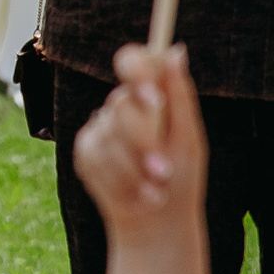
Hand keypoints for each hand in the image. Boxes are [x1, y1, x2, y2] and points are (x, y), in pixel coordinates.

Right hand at [71, 43, 207, 240]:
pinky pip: (94, 159)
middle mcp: (119, 108)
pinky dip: (120, 183)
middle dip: (143, 143)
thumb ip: (180, 95)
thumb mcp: (189, 139)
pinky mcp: (84, 153)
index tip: (154, 98)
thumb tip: (176, 50)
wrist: (160, 223)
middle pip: (119, 107)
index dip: (136, 72)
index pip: (131, 61)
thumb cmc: (181, 179)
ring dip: (135, 170)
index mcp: (147, 97)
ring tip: (155, 192)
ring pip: (107, 138)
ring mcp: (98, 130)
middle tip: (163, 171)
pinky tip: (137, 197)